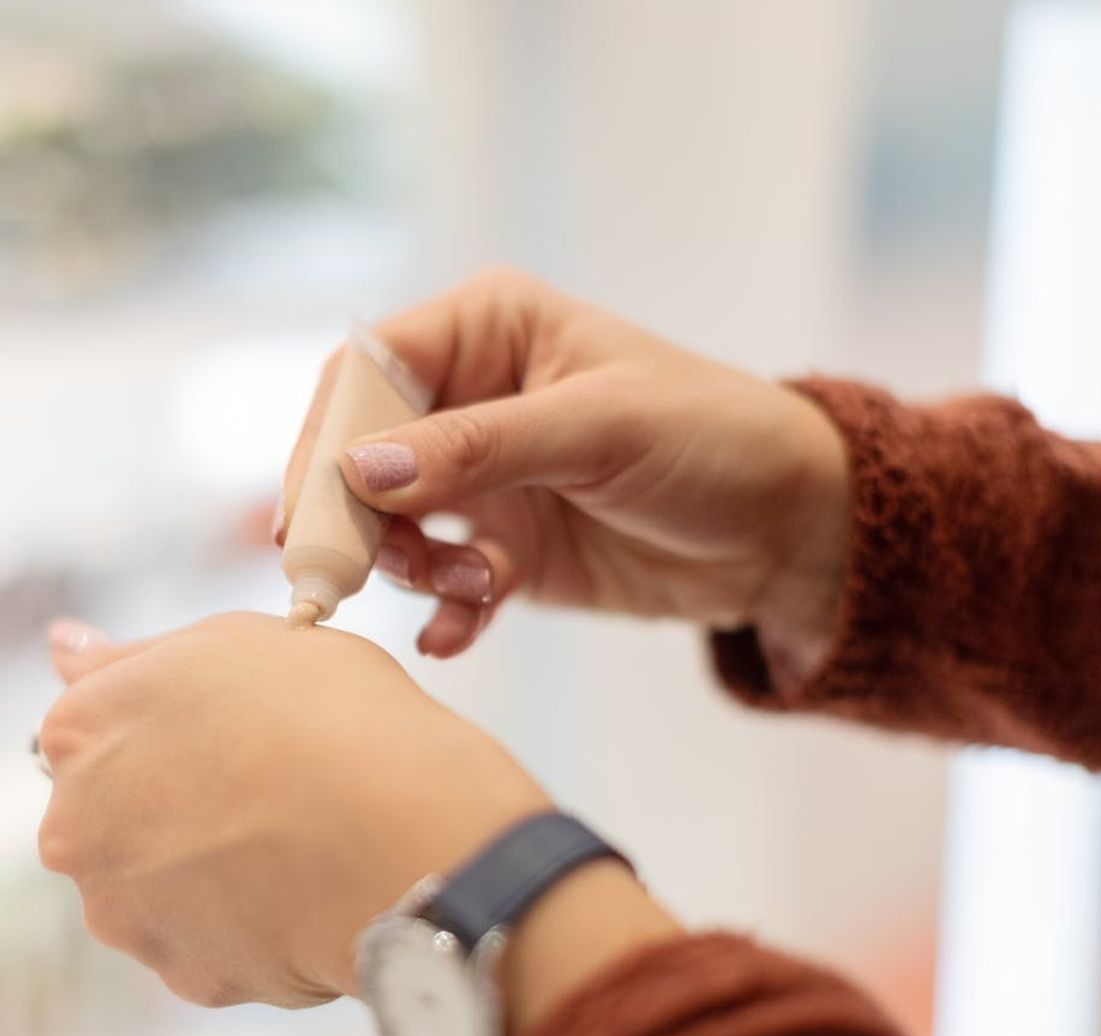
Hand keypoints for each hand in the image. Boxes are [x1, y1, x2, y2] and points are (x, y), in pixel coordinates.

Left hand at [37, 613, 551, 1008]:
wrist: (408, 834)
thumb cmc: (340, 721)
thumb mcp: (245, 642)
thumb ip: (143, 654)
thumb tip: (69, 648)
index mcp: (86, 728)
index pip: (96, 723)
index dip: (175, 720)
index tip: (232, 726)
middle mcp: (82, 827)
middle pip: (121, 809)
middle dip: (183, 797)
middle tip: (277, 778)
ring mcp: (130, 912)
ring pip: (164, 882)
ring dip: (215, 863)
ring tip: (304, 835)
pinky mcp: (189, 976)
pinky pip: (216, 941)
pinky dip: (254, 920)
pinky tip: (311, 885)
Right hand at [278, 269, 850, 661]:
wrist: (787, 529)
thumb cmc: (712, 439)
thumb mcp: (599, 429)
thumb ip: (479, 448)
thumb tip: (360, 470)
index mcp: (489, 330)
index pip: (368, 372)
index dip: (327, 438)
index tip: (311, 512)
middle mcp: (474, 400)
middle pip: (364, 454)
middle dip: (355, 517)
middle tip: (345, 576)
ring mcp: (489, 480)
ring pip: (397, 525)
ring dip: (413, 566)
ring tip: (469, 588)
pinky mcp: (511, 548)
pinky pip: (449, 582)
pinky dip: (446, 611)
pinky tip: (454, 637)